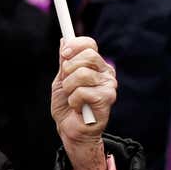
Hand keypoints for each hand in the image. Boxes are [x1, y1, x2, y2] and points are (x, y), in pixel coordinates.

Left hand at [52, 38, 113, 169]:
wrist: (70, 130)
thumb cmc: (68, 106)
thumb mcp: (61, 80)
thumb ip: (65, 61)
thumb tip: (64, 39)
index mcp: (96, 66)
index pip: (90, 44)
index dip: (75, 45)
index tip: (64, 54)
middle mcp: (106, 73)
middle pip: (88, 55)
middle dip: (69, 69)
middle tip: (67, 82)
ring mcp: (109, 86)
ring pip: (81, 74)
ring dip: (69, 88)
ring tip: (73, 99)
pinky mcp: (106, 99)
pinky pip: (81, 92)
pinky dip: (73, 101)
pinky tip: (79, 108)